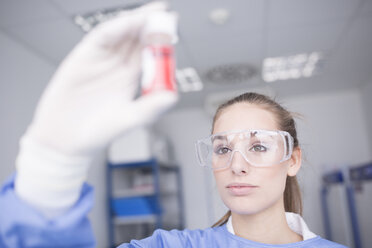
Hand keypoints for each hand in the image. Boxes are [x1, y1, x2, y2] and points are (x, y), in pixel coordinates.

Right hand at [15, 2, 177, 216]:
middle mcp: (117, 66)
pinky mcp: (83, 58)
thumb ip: (151, 108)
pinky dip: (114, 29)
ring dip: (135, 22)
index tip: (174, 30)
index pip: (150, 53)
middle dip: (151, 24)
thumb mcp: (129, 120)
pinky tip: (127, 23)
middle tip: (165, 12)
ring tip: (151, 13)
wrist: (66, 140)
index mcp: (130, 78)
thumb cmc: (97, 132)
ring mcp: (101, 60)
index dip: (161, 40)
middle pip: (137, 39)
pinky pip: (100, 38)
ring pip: (120, 34)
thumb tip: (172, 96)